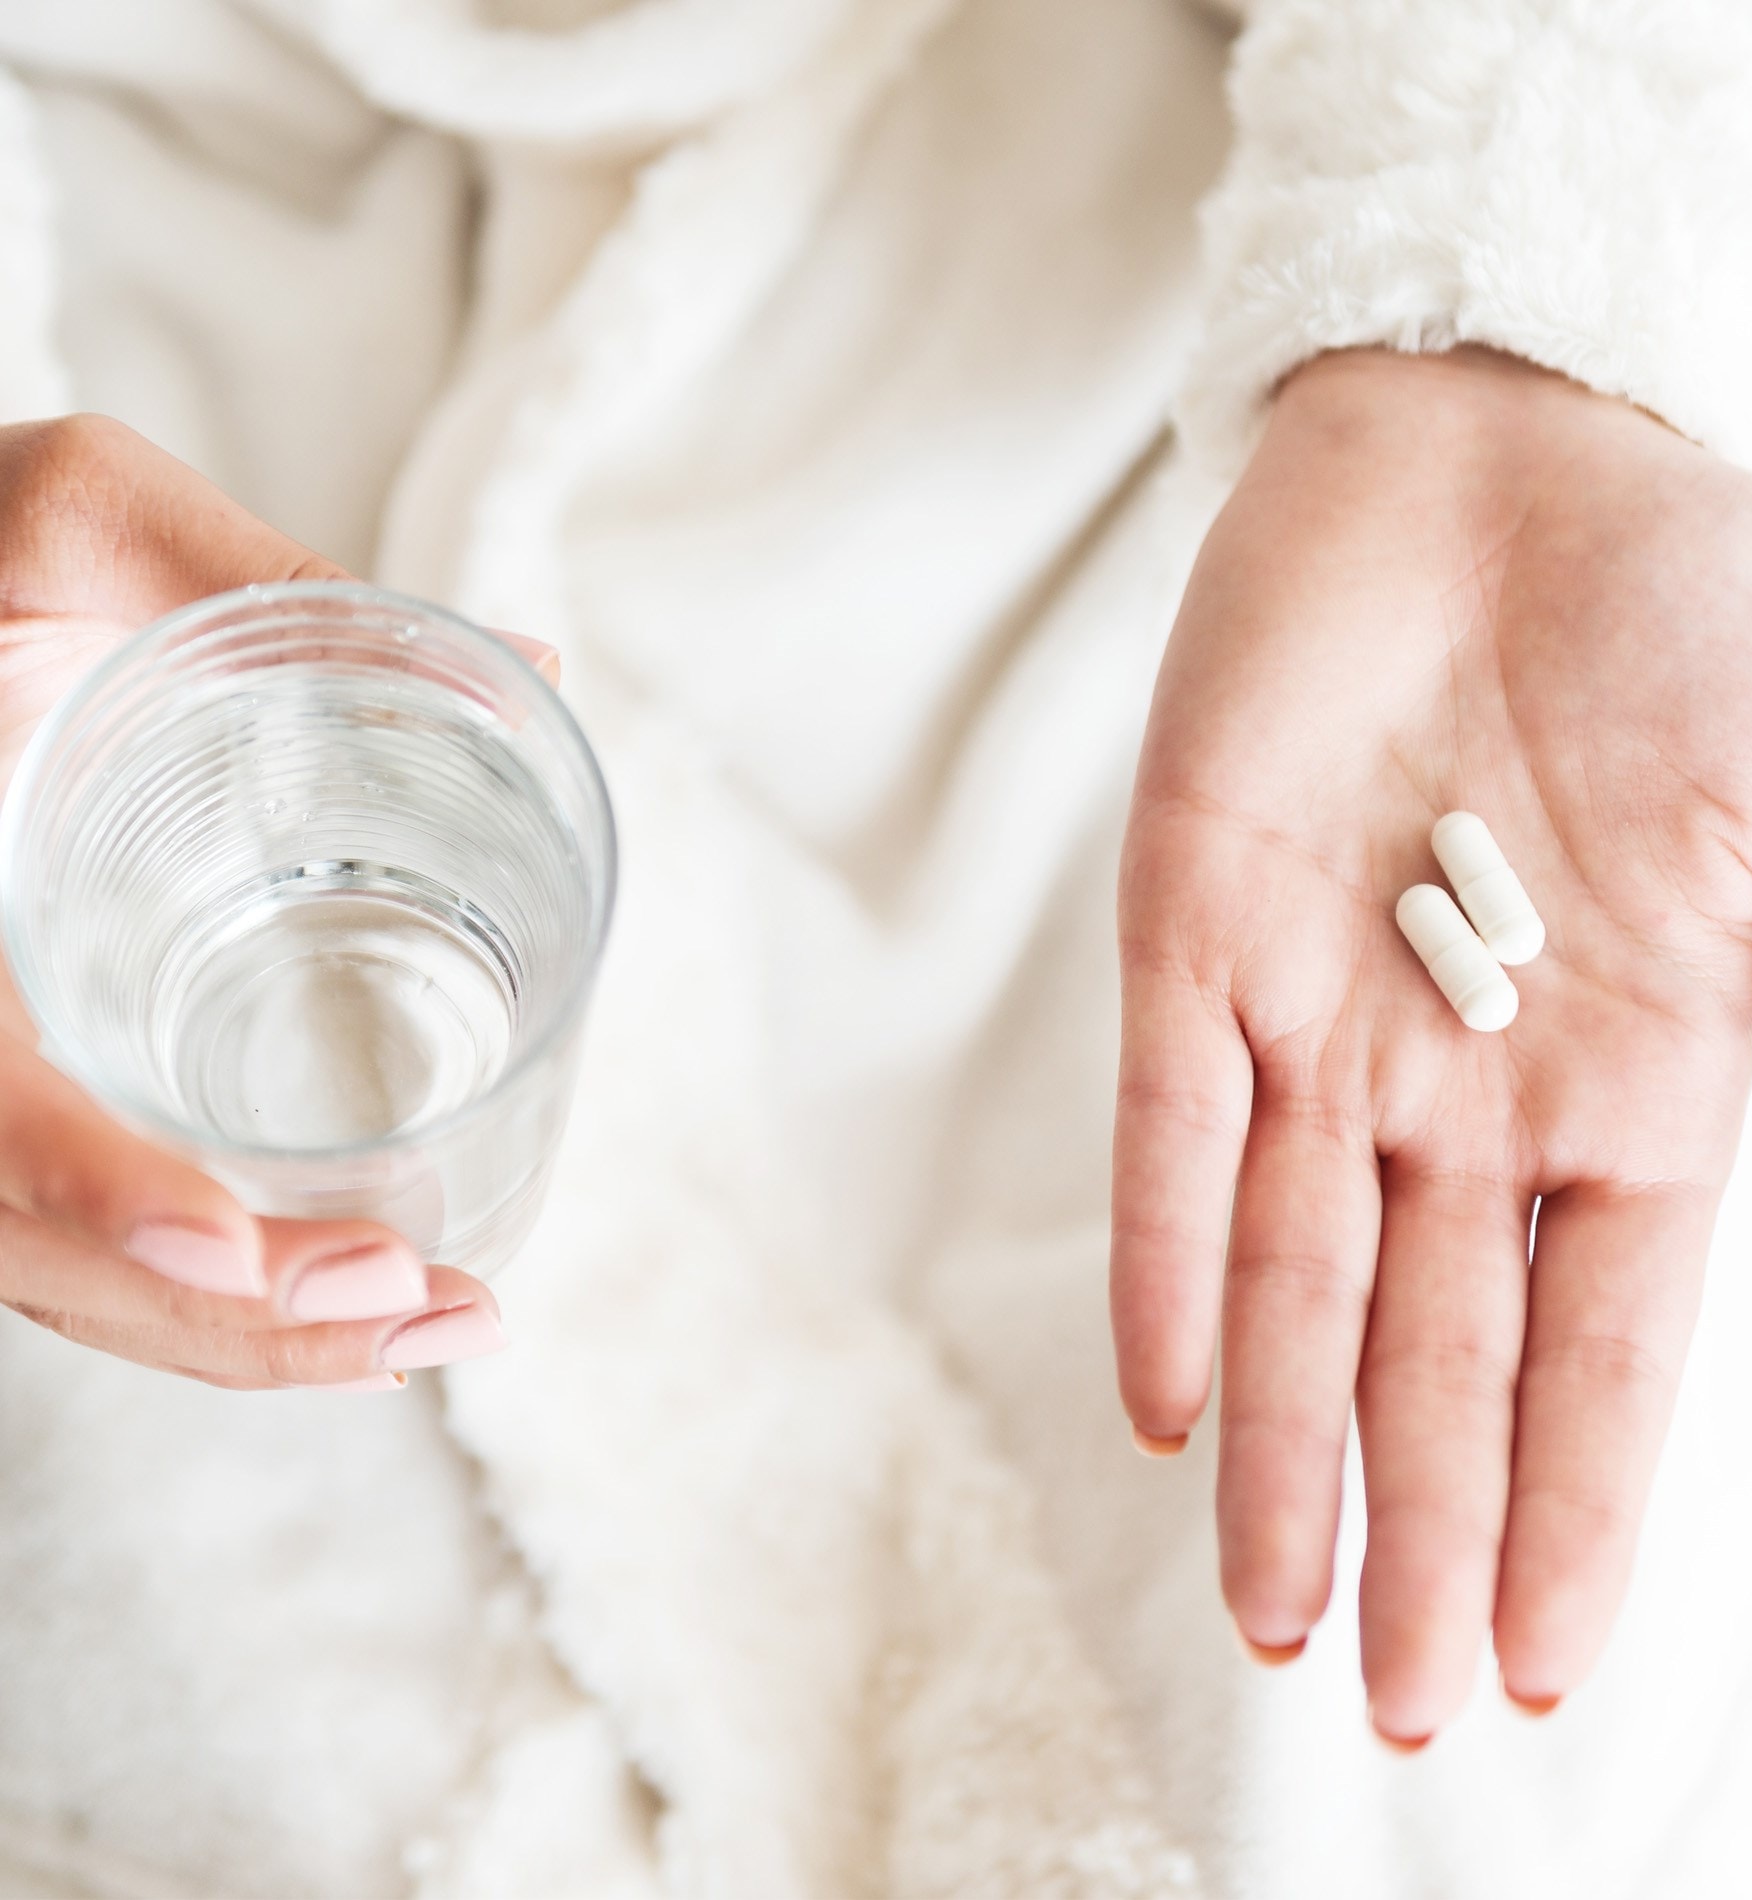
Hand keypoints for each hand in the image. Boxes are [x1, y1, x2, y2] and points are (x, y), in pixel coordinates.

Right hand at [0, 415, 535, 1386]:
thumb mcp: (71, 524)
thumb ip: (258, 573)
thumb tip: (532, 665)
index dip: (87, 1183)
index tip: (229, 1246)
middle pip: (38, 1245)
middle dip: (227, 1314)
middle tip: (422, 1310)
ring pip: (72, 1274)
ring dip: (245, 1340)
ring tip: (431, 1331)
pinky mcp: (26, 1088)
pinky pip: (87, 1236)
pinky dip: (208, 1301)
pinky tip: (341, 1311)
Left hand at [1112, 349, 1751, 1741]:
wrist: (1508, 444)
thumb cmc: (1684, 609)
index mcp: (1625, 1078)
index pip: (1599, 1345)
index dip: (1576, 1506)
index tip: (1551, 1664)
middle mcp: (1462, 1082)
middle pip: (1437, 1352)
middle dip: (1421, 1526)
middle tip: (1402, 1709)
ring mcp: (1318, 1018)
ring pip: (1292, 1279)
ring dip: (1287, 1446)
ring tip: (1276, 1612)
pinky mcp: (1192, 934)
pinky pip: (1169, 1130)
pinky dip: (1165, 1260)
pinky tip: (1174, 1400)